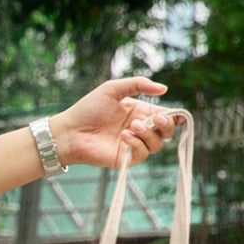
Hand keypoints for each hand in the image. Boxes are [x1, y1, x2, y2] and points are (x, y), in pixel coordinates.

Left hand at [53, 77, 181, 168]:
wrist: (68, 131)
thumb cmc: (87, 109)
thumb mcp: (113, 89)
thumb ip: (138, 85)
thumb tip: (164, 89)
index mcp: (140, 112)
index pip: (166, 116)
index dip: (174, 116)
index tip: (175, 114)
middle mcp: (139, 129)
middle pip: (166, 132)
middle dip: (166, 125)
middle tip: (155, 119)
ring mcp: (132, 145)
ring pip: (157, 144)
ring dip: (148, 134)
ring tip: (131, 126)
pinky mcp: (124, 158)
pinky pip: (142, 154)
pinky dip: (137, 144)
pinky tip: (124, 136)